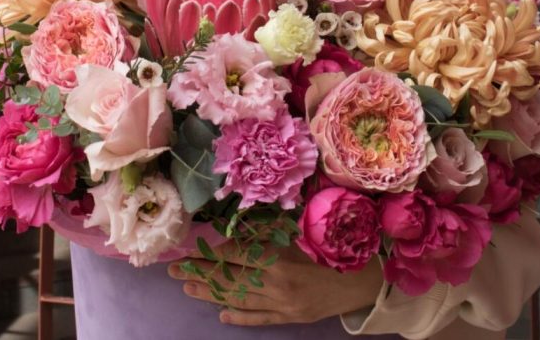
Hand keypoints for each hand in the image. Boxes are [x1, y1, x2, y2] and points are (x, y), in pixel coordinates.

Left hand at [167, 242, 381, 325]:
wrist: (364, 280)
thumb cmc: (334, 248)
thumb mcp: (304, 231)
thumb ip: (273, 228)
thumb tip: (244, 220)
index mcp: (278, 260)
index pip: (236, 255)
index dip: (214, 251)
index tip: (195, 248)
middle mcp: (275, 285)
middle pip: (230, 279)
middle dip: (201, 274)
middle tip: (175, 271)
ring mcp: (281, 305)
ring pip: (238, 299)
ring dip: (211, 294)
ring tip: (188, 288)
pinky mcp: (289, 318)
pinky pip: (259, 318)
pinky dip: (239, 316)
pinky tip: (222, 314)